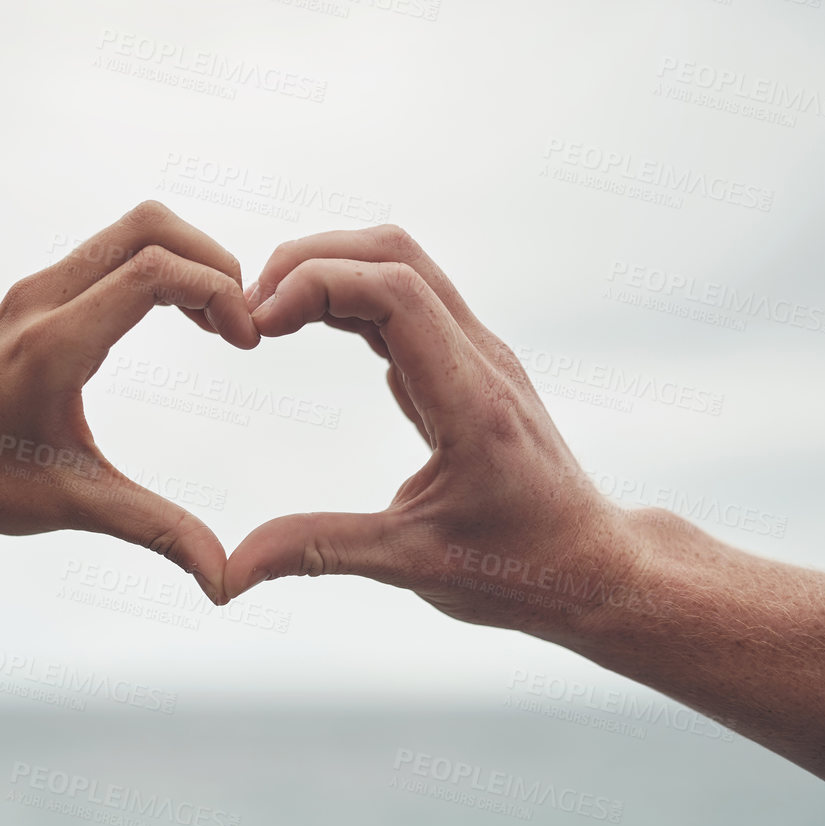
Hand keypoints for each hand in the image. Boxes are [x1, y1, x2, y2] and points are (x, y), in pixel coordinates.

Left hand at [0, 201, 255, 601]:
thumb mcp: (71, 506)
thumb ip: (154, 529)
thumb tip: (222, 577)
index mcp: (53, 346)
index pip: (153, 271)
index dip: (217, 292)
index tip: (245, 344)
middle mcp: (41, 301)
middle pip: (147, 225)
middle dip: (211, 260)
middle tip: (238, 323)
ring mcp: (34, 292)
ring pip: (128, 231)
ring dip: (185, 261)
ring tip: (215, 325)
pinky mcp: (32, 296)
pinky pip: (108, 252)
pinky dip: (156, 268)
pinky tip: (174, 321)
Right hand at [224, 225, 642, 639]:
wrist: (593, 566)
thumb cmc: (519, 569)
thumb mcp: (412, 566)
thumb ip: (319, 552)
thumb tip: (232, 570)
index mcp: (472, 401)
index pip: (395, 293)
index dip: (315, 286)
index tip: (258, 327)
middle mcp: (481, 360)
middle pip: (395, 254)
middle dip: (312, 261)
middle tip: (249, 309)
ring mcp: (479, 356)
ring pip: (402, 265)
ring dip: (331, 270)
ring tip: (268, 314)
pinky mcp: (468, 366)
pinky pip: (407, 302)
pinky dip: (350, 297)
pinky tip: (306, 328)